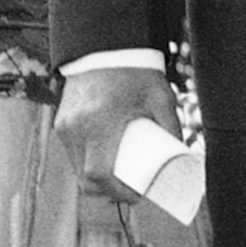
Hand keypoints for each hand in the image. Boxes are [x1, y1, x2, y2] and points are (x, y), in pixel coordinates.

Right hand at [57, 64, 180, 190]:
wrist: (106, 50)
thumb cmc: (137, 74)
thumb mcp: (162, 100)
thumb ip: (172, 128)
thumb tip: (184, 158)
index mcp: (100, 124)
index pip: (99, 174)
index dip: (118, 192)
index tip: (136, 196)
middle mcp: (77, 128)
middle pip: (86, 179)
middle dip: (108, 192)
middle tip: (132, 193)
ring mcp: (65, 127)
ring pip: (77, 169)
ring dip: (97, 181)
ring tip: (122, 181)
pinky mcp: (61, 124)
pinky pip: (72, 155)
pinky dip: (88, 165)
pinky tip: (105, 167)